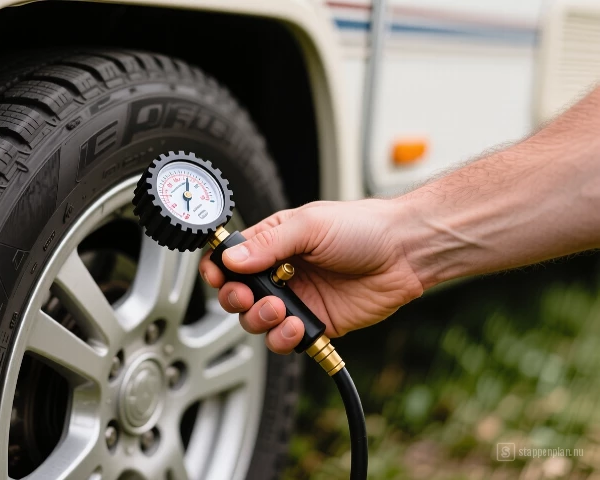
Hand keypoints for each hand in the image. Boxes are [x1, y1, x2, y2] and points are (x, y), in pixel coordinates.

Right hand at [199, 199, 424, 353]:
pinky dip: (283, 338)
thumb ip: (268, 243)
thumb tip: (231, 259)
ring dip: (259, 320)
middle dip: (235, 299)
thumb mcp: (309, 225)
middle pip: (236, 294)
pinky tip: (296, 326)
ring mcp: (296, 299)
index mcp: (273, 242)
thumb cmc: (363, 227)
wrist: (404, 253)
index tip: (217, 277)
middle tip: (248, 296)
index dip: (217, 270)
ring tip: (279, 310)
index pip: (230, 259)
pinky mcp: (314, 323)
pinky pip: (285, 339)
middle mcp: (280, 273)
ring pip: (256, 322)